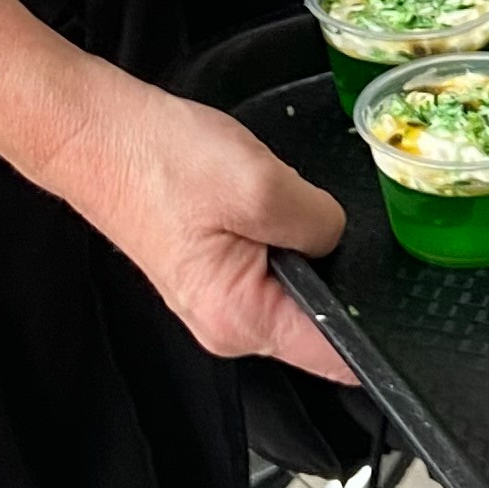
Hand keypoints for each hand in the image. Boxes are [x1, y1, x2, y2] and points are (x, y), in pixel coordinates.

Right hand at [51, 69, 352, 383]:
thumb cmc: (156, 160)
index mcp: (241, 318)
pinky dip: (273, 223)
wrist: (96, 133)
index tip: (391, 292)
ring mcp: (217, 298)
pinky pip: (269, 257)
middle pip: (318, 312)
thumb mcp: (262, 185)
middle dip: (330, 260)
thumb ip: (320, 224)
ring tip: (260, 196)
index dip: (375, 324)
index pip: (335, 354)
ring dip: (296, 235)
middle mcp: (228, 323)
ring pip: (296, 278)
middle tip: (295, 211)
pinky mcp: (211, 269)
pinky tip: (248, 194)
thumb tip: (339, 239)